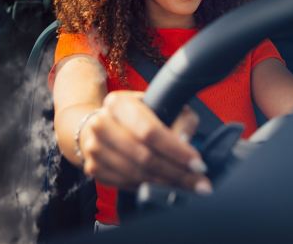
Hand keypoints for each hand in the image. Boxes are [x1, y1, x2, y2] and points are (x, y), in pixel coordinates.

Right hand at [78, 90, 212, 193]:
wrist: (104, 125)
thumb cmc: (140, 116)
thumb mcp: (163, 106)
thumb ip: (181, 120)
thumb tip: (186, 142)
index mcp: (118, 103)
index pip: (150, 131)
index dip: (176, 150)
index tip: (197, 164)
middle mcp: (101, 124)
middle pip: (143, 156)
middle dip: (176, 173)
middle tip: (198, 182)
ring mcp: (94, 148)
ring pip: (135, 174)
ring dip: (165, 184)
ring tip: (187, 187)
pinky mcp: (93, 168)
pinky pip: (125, 184)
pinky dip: (148, 188)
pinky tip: (165, 187)